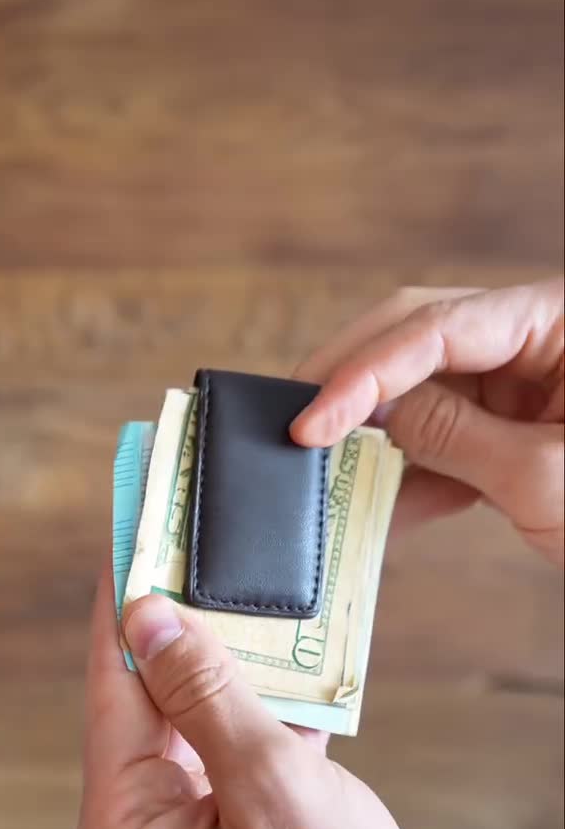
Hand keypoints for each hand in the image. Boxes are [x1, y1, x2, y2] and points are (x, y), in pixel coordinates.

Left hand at [73, 574, 534, 828]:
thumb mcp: (274, 790)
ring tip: (257, 605)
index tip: (130, 531)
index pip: (111, 687)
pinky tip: (300, 679)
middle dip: (184, 632)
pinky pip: (232, 763)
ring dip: (234, 676)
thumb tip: (151, 618)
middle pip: (150, 705)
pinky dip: (263, 723)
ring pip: (197, 729)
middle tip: (204, 554)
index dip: (123, 602)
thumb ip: (207, 697)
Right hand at [290, 279, 563, 564]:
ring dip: (376, 434)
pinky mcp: (519, 428)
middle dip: (356, 379)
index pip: (439, 326)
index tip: (311, 423)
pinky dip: (412, 474)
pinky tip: (373, 507)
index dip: (364, 373)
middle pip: (421, 336)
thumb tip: (373, 412)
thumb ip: (454, 436)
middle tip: (292, 420)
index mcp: (558, 321)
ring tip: (321, 472)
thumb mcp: (546, 478)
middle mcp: (535, 339)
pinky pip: (449, 438)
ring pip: (426, 391)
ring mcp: (526, 384)